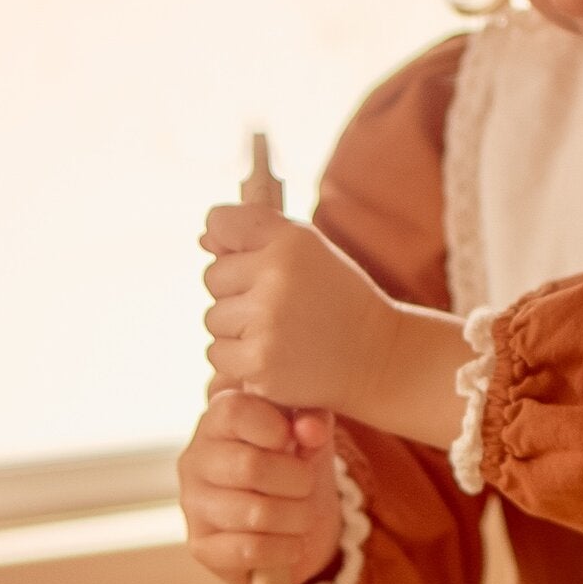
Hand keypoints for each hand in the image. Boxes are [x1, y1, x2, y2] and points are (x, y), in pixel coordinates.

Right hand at [177, 387, 341, 583]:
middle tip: (308, 486)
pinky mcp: (201, 546)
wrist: (285, 525)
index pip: (235, 412)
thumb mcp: (308, 437)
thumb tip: (312, 429)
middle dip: (298, 481)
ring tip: (303, 515)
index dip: (276, 427)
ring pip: (256, 514)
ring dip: (297, 518)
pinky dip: (286, 549)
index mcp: (216, 422)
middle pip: (251, 467)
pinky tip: (292, 543)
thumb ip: (312, 423)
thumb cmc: (291, 468)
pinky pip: (252, 549)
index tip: (296, 441)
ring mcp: (193, 505)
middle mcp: (195, 460)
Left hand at [201, 202, 395, 415]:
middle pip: (213, 277)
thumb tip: (203, 239)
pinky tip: (275, 356)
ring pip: (213, 318)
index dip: (227, 242)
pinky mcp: (259, 362)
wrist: (379, 357)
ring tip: (281, 333)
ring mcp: (266, 320)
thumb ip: (257, 237)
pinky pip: (216, 353)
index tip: (249, 258)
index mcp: (290, 239)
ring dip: (237, 329)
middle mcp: (276, 274)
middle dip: (238, 293)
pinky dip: (238, 359)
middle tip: (281, 306)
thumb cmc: (338, 300)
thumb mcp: (309, 252)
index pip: (221, 222)